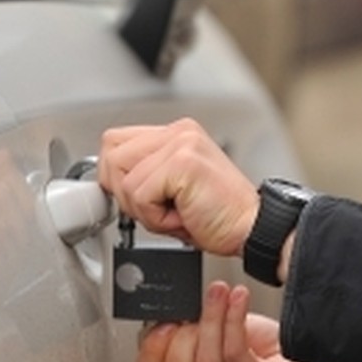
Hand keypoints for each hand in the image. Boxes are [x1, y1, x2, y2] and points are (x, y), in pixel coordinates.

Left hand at [98, 118, 257, 254]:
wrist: (252, 229)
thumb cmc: (218, 216)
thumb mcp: (174, 188)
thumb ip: (145, 174)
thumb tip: (109, 181)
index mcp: (177, 133)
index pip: (116, 142)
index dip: (117, 176)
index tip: (137, 199)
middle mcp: (179, 132)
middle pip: (111, 154)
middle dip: (125, 193)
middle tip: (159, 208)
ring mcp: (181, 143)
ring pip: (122, 178)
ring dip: (143, 209)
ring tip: (175, 212)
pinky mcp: (182, 162)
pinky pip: (139, 195)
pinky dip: (155, 218)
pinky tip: (182, 216)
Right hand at [136, 281, 361, 361]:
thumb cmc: (266, 353)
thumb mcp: (219, 337)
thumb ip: (191, 328)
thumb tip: (170, 303)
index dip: (149, 351)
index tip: (162, 319)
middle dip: (178, 336)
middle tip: (193, 310)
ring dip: (210, 318)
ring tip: (220, 292)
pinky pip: (236, 354)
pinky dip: (232, 318)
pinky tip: (237, 298)